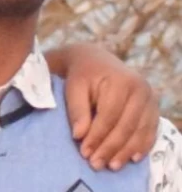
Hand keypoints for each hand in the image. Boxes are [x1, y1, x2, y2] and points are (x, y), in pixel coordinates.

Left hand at [46, 43, 158, 170]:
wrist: (95, 60)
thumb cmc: (82, 75)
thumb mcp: (74, 87)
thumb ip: (77, 110)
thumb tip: (79, 135)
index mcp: (120, 81)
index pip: (109, 116)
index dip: (97, 136)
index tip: (84, 152)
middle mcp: (140, 88)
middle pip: (126, 126)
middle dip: (110, 148)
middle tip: (96, 164)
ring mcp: (150, 97)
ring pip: (140, 131)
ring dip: (126, 152)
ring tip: (111, 166)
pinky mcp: (153, 106)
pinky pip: (150, 130)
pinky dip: (141, 146)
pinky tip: (132, 158)